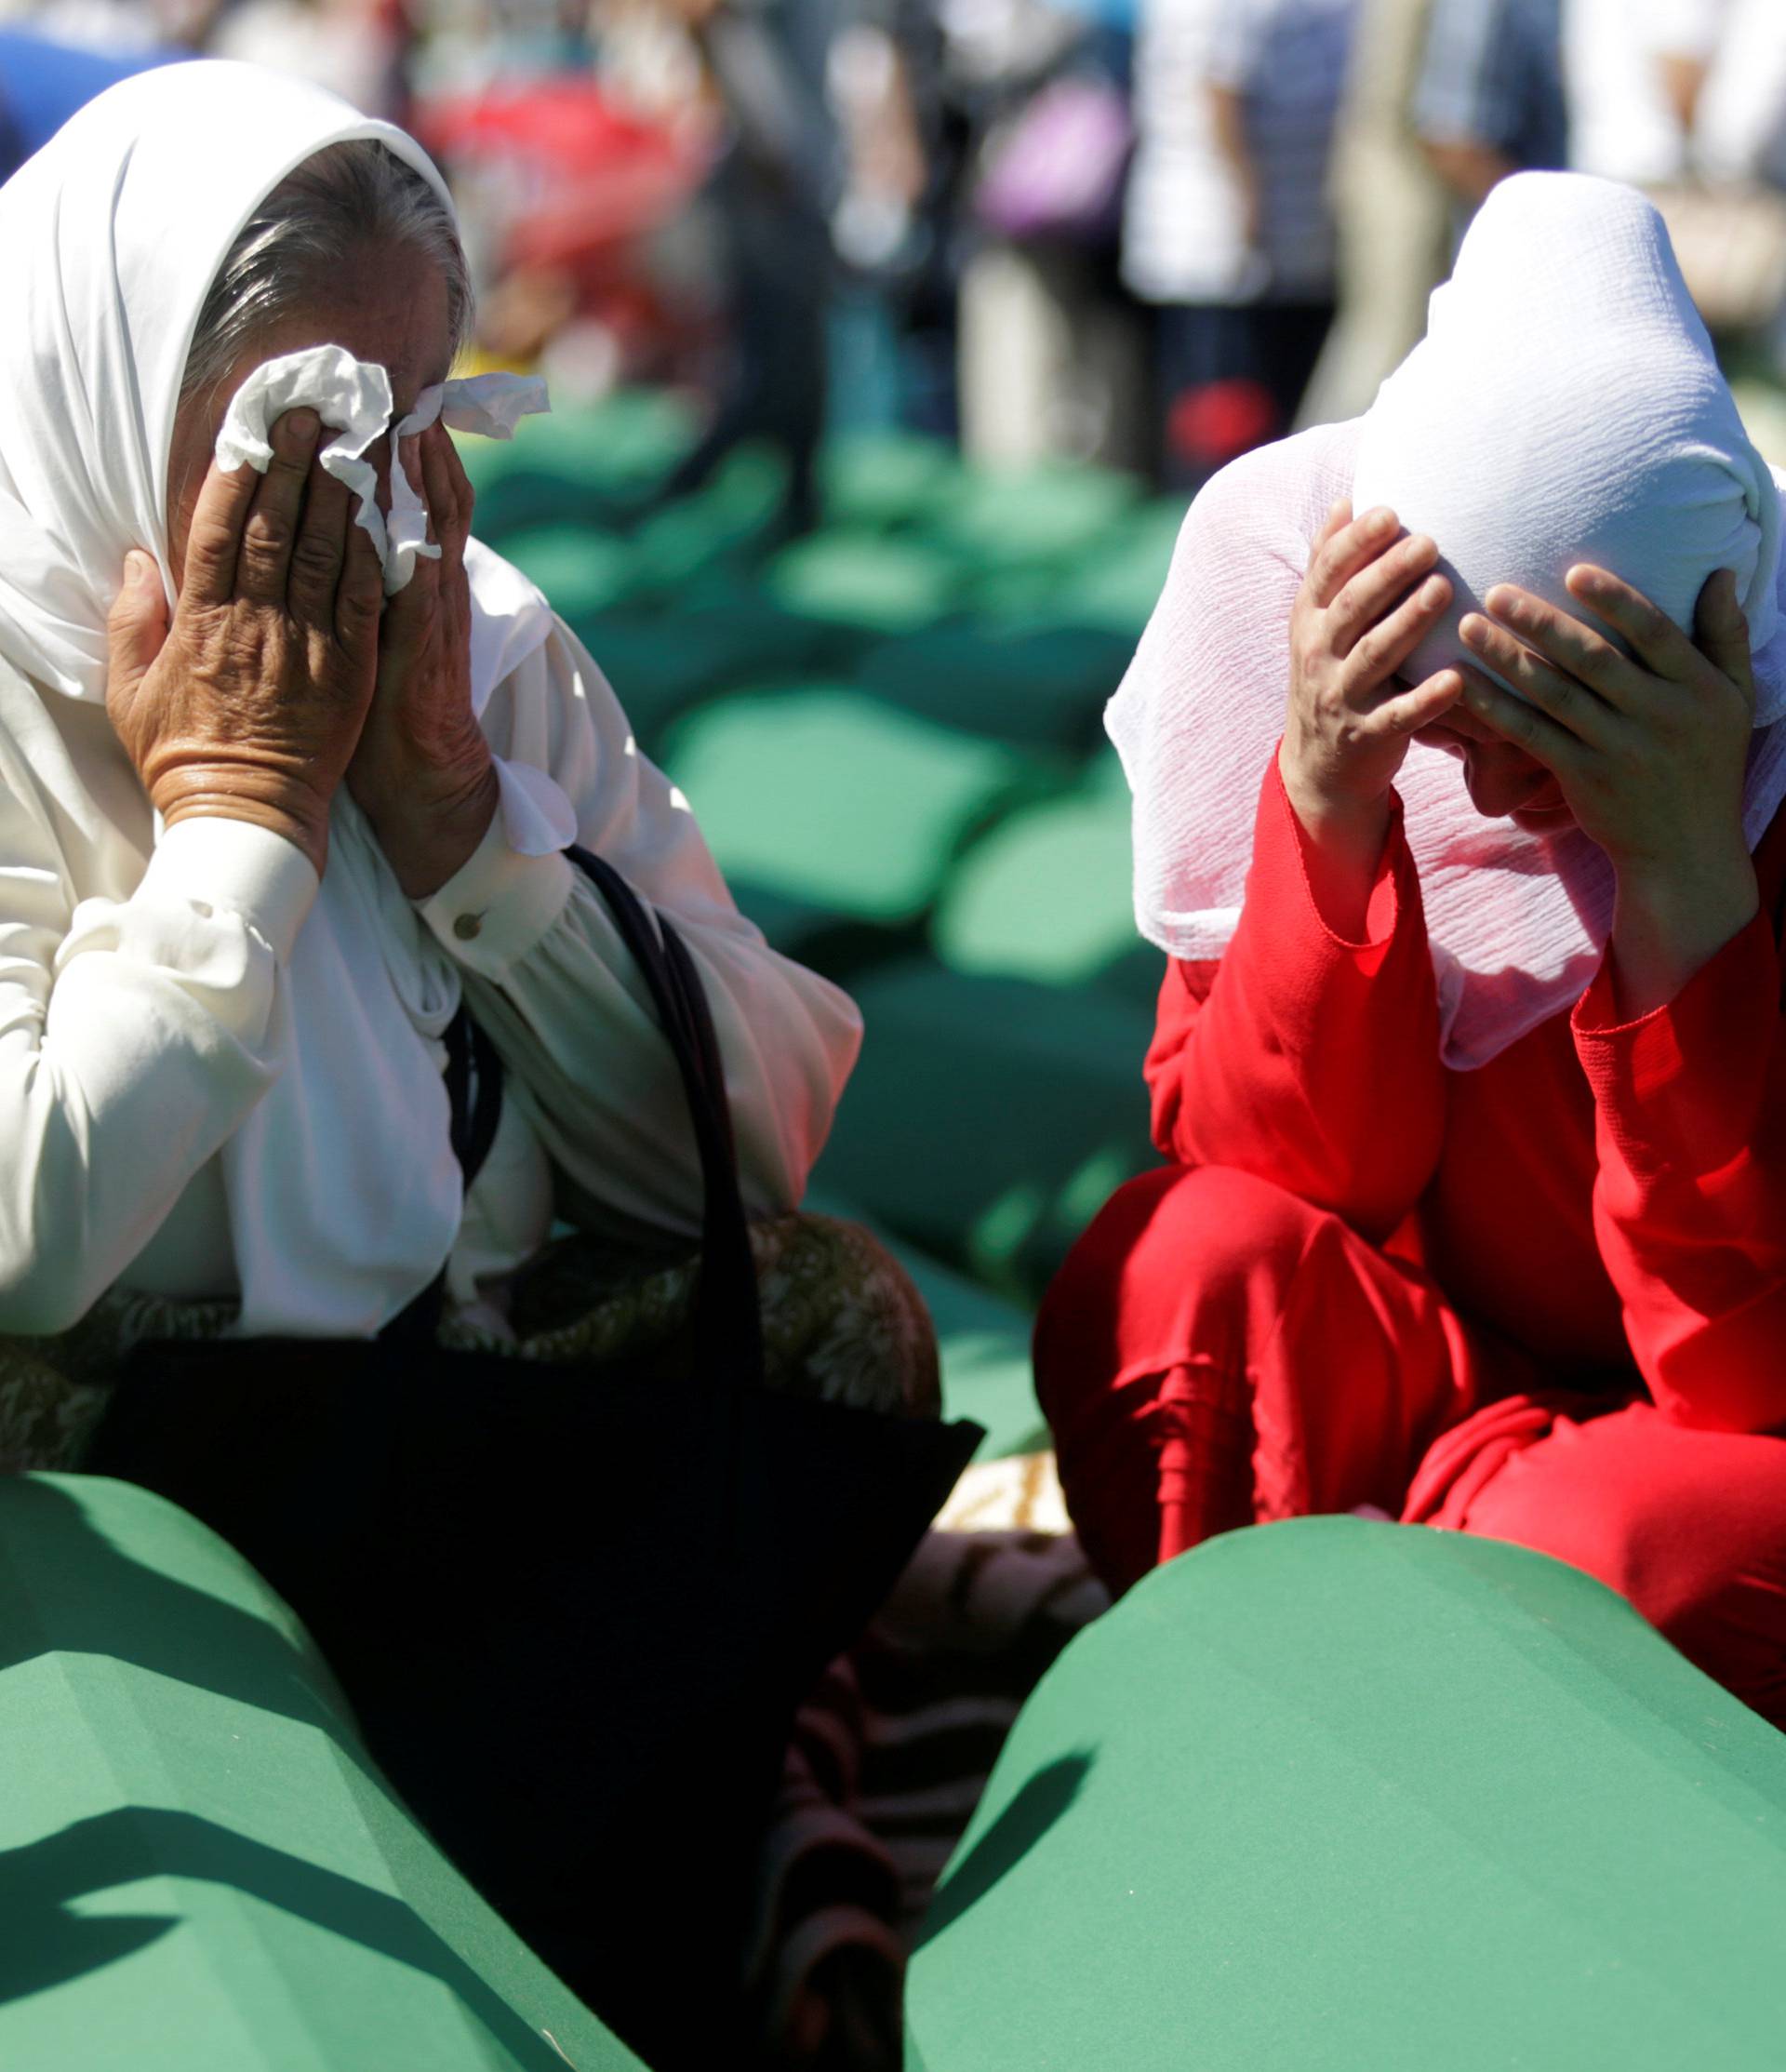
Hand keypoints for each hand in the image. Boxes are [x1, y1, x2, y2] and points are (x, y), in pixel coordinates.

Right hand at [106, 409, 384, 876]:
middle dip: (296, 462)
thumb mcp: (130, 689)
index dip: (240, 473)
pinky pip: (365, 602)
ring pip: (327, 553)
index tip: (254, 427)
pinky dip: (375, 554)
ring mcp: (308, 645)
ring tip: (352, 440)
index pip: (220, 530)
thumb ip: (132, 620)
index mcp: (202, 621)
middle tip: (313, 409)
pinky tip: (384, 513)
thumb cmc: (183, 753)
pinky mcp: (350, 671)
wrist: (248, 817)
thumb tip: (137, 559)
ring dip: (340, 492)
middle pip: (279, 527)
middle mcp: (258, 624)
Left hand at [347, 421, 497, 899]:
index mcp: (416, 580)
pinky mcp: (426, 645)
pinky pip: (423, 581)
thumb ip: (364, 579)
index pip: (413, 496)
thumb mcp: (378, 631)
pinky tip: (404, 501)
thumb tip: (336, 528)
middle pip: (431, 494)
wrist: (426, 776)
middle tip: (391, 381)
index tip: (380, 393)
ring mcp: (435, 613)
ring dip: (418, 472)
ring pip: (432, 526)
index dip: (403, 446)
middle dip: (414, 438)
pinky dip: (417, 538)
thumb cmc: (388, 708)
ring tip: (403, 418)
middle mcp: (432, 585)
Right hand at [1279, 501, 1462, 906]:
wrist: (1318, 769)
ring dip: (1407, 622)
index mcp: (1308, 623)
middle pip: (1350, 608)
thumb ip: (1330, 567)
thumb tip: (1346, 502)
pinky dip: (1426, 700)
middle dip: (1387, 574)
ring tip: (1443, 589)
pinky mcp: (1366, 737)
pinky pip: (1398, 717)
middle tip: (1429, 542)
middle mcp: (1317, 657)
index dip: (1354, 543)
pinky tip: (1456, 679)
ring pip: (1372, 655)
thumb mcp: (1316, 625)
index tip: (1390, 512)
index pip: (1325, 575)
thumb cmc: (1332, 678)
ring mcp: (1339, 699)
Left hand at [1457, 566, 1759, 1013]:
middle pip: (1592, 659)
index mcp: (1697, 688)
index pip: (1653, 632)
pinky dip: (1497, 710)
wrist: (1686, 849)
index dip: (1614, 600)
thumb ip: (1726, 634)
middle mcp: (1658, 716)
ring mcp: (1618, 749)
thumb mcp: (1736, 698)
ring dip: (1507, 658)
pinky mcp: (1583, 778)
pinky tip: (1464, 686)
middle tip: (1495, 591)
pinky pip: (1532, 737)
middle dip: (1541, 622)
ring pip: (1555, 694)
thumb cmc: (1709, 763)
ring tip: (1467, 627)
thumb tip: (1721, 571)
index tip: (1573, 571)